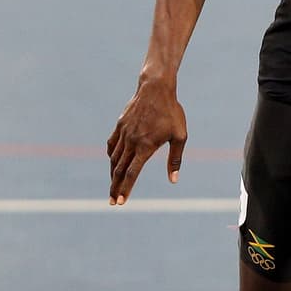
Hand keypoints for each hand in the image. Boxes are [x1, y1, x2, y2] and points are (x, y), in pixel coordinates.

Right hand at [107, 82, 186, 204]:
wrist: (155, 88)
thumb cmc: (171, 112)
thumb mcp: (180, 136)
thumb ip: (175, 159)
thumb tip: (173, 180)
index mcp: (145, 146)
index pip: (131, 173)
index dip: (125, 189)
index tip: (120, 202)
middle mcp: (131, 141)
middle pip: (119, 169)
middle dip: (115, 187)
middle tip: (111, 201)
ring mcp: (123, 133)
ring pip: (114, 158)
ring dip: (112, 174)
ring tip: (113, 186)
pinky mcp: (120, 126)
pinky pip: (112, 145)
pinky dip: (111, 156)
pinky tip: (112, 162)